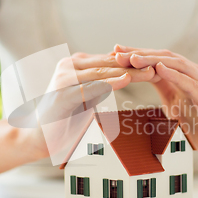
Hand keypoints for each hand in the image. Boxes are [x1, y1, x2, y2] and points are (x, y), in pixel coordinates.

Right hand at [29, 52, 156, 161]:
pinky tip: (124, 81)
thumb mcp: (87, 97)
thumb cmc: (65, 118)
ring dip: (128, 72)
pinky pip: (90, 86)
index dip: (134, 62)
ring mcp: (65, 78)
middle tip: (160, 66)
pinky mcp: (62, 93)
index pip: (111, 61)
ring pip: (102, 72)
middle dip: (136, 65)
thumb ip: (101, 83)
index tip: (156, 65)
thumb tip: (126, 75)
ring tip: (149, 72)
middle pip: (110, 64)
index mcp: (77, 64)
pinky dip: (108, 83)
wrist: (38, 136)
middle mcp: (70, 66)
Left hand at [114, 45, 197, 164]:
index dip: (137, 54)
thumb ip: (163, 87)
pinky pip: (192, 84)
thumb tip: (140, 77)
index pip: (158, 60)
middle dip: (140, 54)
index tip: (115, 52)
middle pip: (165, 58)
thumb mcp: (176, 103)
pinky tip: (160, 69)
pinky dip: (175, 75)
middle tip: (117, 52)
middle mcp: (196, 75)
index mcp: (186, 76)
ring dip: (153, 61)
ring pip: (177, 66)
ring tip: (133, 58)